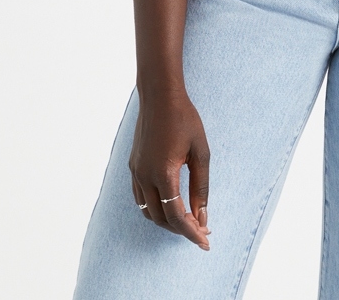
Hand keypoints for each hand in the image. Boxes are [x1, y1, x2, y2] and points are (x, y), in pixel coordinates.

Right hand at [128, 89, 210, 249]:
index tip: (205, 242)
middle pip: (161, 219)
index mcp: (163, 174)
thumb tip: (202, 215)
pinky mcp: (133, 166)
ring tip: (188, 220)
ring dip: (167, 221)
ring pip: (147, 211)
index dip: (191, 232)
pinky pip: (140, 198)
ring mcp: (136, 172)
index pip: (177, 216)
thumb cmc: (184, 119)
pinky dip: (155, 208)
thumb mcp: (200, 152)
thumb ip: (200, 186)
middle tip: (202, 230)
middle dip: (182, 229)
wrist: (160, 95)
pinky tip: (170, 204)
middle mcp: (144, 176)